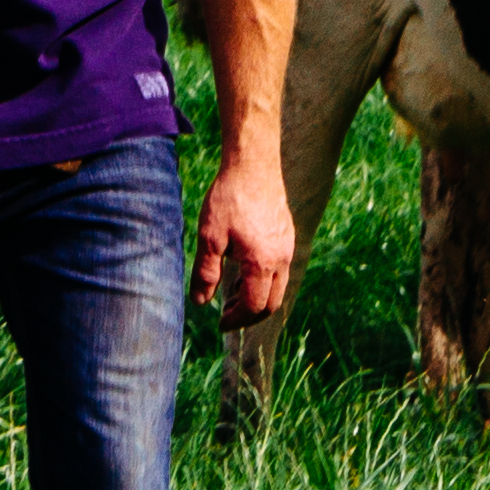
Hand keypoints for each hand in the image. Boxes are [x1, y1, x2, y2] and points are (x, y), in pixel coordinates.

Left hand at [192, 149, 296, 322]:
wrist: (253, 166)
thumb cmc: (228, 200)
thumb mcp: (210, 238)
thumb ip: (206, 273)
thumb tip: (201, 302)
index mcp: (262, 264)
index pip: (253, 306)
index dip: (236, 320)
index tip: (220, 323)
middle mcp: (281, 259)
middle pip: (272, 304)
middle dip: (249, 315)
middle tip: (227, 315)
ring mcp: (288, 247)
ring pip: (278, 287)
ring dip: (257, 297)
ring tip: (231, 292)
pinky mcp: (287, 236)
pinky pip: (281, 270)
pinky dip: (264, 280)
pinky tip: (243, 269)